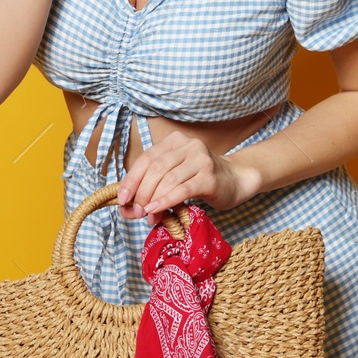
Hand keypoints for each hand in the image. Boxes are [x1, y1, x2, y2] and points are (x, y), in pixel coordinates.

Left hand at [113, 131, 261, 224]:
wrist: (236, 180)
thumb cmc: (200, 179)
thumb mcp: (175, 176)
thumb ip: (152, 187)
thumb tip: (126, 208)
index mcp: (174, 140)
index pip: (146, 159)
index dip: (131, 179)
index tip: (121, 199)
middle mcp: (188, 145)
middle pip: (156, 168)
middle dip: (141, 192)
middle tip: (136, 212)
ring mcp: (201, 159)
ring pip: (168, 179)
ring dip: (153, 200)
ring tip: (147, 216)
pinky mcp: (209, 176)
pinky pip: (182, 189)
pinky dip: (166, 201)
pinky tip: (156, 210)